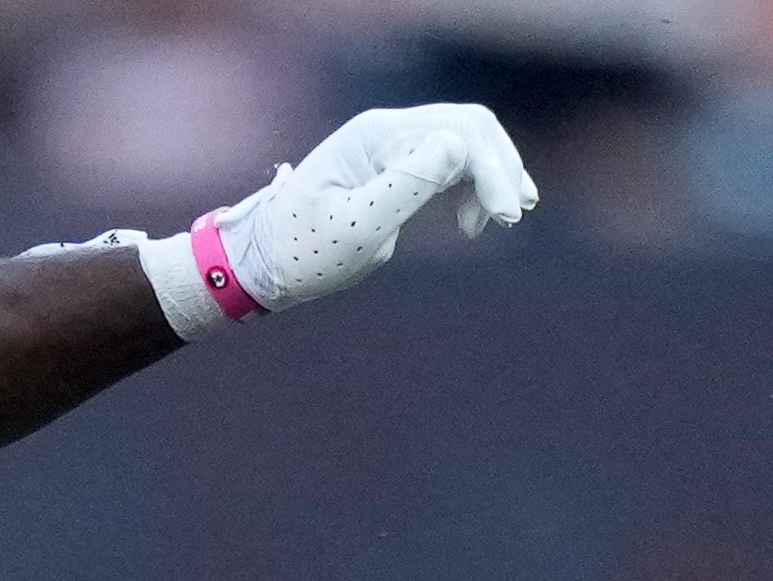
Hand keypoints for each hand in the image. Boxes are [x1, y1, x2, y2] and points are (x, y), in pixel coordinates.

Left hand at [157, 104, 537, 332]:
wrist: (262, 263)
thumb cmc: (301, 251)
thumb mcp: (355, 229)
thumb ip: (407, 186)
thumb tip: (458, 147)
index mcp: (377, 136)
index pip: (458, 134)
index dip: (491, 171)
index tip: (504, 219)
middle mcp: (386, 130)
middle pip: (469, 126)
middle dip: (500, 167)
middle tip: (510, 217)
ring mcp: (389, 145)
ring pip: (464, 140)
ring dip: (492, 173)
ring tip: (503, 218)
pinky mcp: (392, 167)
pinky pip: (446, 159)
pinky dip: (472, 183)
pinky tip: (475, 220)